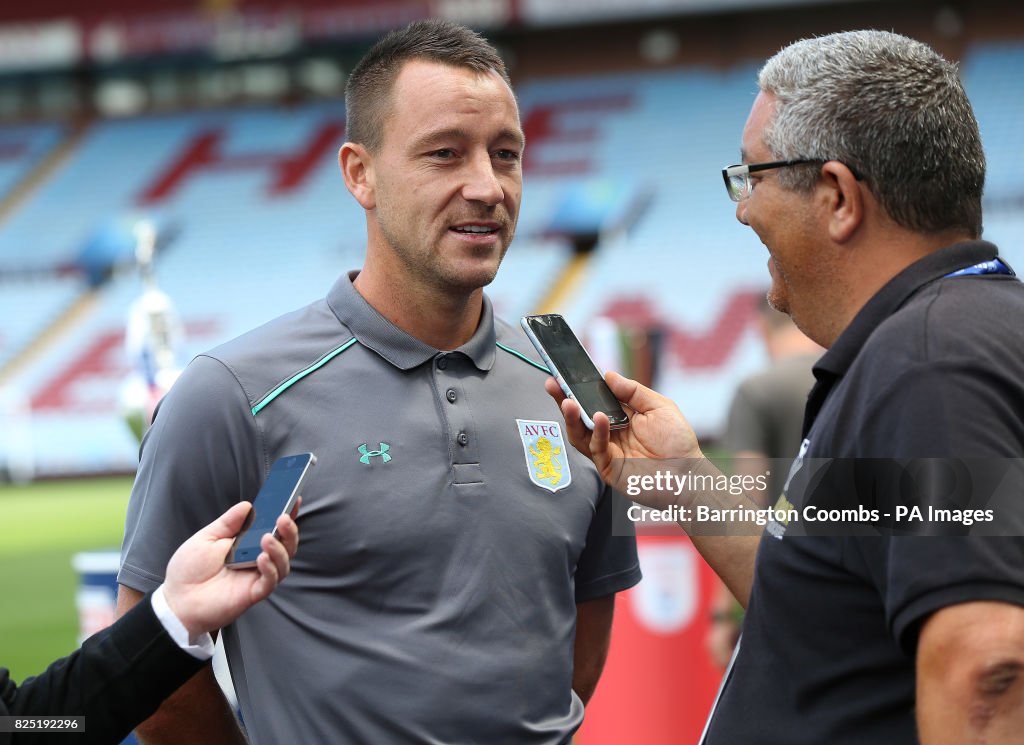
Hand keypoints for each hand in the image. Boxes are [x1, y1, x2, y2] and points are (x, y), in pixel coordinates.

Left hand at [162, 500, 298, 638]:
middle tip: (283, 518)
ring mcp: (256, 577)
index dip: (287, 514)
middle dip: (289, 530)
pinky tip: (261, 559)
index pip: (273, 527)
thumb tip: (248, 505)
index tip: (293, 499)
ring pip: (283, 563)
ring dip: (280, 549)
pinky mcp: (253, 593)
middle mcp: (257, 560)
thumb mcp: (206, 538)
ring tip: (268, 538)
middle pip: (286, 545)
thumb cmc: (188, 570)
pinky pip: (270, 581)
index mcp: (248, 544)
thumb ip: (228, 523)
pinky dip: (270, 569)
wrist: (175, 600)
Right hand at [546, 371, 702, 507]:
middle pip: (580, 417)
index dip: (579, 389)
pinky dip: (597, 432)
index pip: (593, 401)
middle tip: (554, 384)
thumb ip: (633, 391)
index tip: (567, 374)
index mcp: (620, 418)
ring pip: (580, 435)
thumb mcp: (659, 406)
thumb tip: (609, 375)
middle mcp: (609, 434)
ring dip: (572, 417)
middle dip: (564, 400)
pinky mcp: (609, 469)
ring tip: (569, 401)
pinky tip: (599, 418)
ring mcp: (607, 452)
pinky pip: (596, 449)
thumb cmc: (678, 442)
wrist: (689, 474)